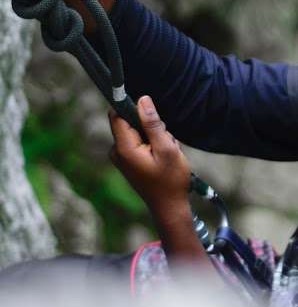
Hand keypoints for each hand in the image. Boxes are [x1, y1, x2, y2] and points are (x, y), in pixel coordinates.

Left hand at [108, 96, 191, 215]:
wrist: (169, 206)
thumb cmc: (171, 179)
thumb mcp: (167, 148)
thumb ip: (153, 124)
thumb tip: (142, 99)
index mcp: (124, 148)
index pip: (117, 114)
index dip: (131, 106)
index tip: (151, 113)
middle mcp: (117, 151)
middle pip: (128, 122)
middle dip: (149, 125)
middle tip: (165, 141)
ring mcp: (121, 157)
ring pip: (136, 132)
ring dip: (153, 136)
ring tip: (165, 152)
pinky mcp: (127, 161)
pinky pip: (138, 142)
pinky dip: (151, 144)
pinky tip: (161, 157)